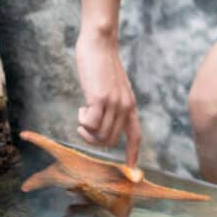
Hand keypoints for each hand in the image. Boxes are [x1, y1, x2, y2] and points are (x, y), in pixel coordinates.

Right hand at [74, 0, 141, 174]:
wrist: (100, 44)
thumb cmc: (102, 66)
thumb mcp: (113, 89)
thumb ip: (112, 105)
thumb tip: (100, 124)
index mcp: (130, 106)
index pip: (136, 136)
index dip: (133, 155)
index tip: (132, 172)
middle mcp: (126, 107)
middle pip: (109, 142)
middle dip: (92, 138)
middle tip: (82, 122)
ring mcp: (114, 104)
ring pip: (99, 137)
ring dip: (85, 130)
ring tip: (82, 112)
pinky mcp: (100, 99)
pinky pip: (89, 125)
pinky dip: (81, 121)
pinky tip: (81, 106)